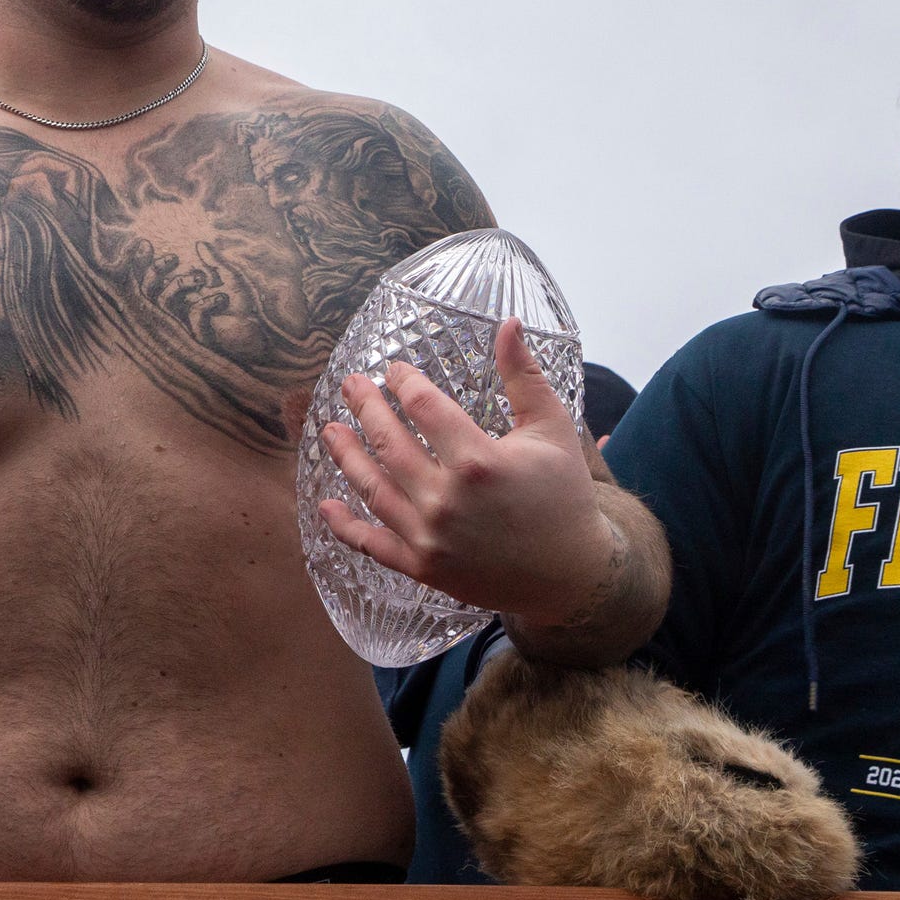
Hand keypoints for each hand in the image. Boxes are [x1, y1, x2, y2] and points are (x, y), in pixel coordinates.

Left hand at [317, 317, 616, 626]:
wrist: (572, 576)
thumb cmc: (565, 496)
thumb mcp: (552, 429)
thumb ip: (524, 376)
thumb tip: (507, 323)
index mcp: (478, 460)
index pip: (422, 406)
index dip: (403, 382)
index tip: (394, 370)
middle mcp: (446, 499)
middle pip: (388, 442)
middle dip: (365, 407)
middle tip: (350, 385)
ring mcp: (430, 537)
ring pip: (372, 488)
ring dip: (346, 456)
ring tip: (330, 430)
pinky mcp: (423, 567)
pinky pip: (373, 545)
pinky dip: (345, 526)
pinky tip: (326, 504)